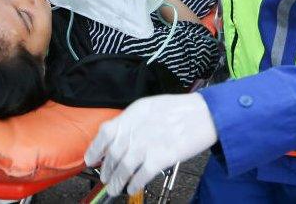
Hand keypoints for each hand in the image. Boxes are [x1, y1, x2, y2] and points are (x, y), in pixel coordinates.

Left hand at [85, 93, 216, 196]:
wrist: (205, 114)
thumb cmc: (180, 109)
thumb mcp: (149, 106)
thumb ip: (132, 120)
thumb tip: (119, 136)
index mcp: (132, 115)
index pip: (105, 133)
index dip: (94, 148)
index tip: (90, 159)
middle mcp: (135, 130)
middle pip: (113, 154)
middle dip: (106, 169)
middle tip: (105, 178)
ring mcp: (146, 145)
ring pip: (123, 167)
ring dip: (117, 181)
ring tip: (115, 188)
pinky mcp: (160, 158)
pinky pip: (141, 175)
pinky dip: (134, 183)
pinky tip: (132, 188)